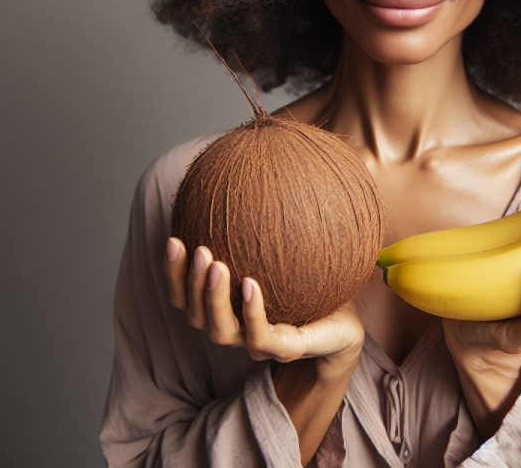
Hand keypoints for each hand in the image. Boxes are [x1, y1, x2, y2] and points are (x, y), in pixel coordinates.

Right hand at [163, 238, 364, 372]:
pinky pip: (260, 336)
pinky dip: (251, 311)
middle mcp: (237, 327)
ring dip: (213, 296)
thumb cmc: (313, 284)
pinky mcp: (284, 348)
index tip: (172, 239)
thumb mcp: (285, 249)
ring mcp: (258, 342)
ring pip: (220, 330)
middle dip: (190, 282)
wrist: (347, 322)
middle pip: (195, 313)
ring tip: (216, 263)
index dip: (173, 272)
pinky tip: (250, 284)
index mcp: (228, 307)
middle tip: (198, 248)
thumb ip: (262, 225)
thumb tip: (251, 172)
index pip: (188, 296)